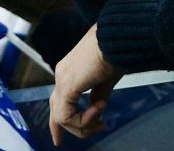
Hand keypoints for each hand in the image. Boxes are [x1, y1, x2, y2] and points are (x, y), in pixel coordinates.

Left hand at [48, 28, 119, 144]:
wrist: (117, 37)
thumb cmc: (117, 50)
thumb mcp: (106, 78)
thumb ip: (99, 94)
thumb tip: (96, 107)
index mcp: (70, 70)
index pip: (59, 99)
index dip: (60, 121)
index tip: (64, 137)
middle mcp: (62, 74)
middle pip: (56, 110)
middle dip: (65, 129)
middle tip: (83, 137)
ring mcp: (62, 79)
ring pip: (61, 116)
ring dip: (83, 125)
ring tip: (101, 120)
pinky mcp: (67, 85)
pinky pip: (66, 115)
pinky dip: (83, 119)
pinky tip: (98, 110)